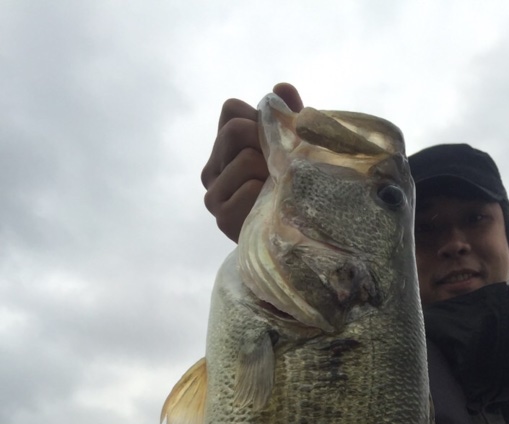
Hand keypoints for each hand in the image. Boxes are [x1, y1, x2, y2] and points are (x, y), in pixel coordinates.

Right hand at [201, 82, 303, 241]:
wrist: (289, 244)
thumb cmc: (291, 192)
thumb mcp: (293, 151)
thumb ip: (288, 119)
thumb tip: (281, 88)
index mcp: (221, 150)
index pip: (231, 109)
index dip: (259, 119)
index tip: (275, 142)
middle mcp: (210, 170)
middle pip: (235, 129)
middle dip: (265, 142)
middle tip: (279, 168)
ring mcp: (213, 195)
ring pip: (245, 158)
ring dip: (271, 172)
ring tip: (278, 191)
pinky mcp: (222, 218)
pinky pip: (249, 187)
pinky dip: (267, 193)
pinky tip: (272, 207)